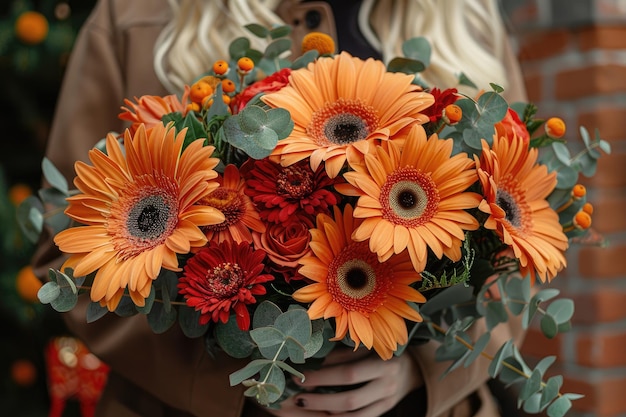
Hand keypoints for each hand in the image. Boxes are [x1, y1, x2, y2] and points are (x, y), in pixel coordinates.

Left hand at [261, 346, 422, 416]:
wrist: (412, 367)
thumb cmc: (384, 350)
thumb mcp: (369, 344)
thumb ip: (345, 350)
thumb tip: (313, 356)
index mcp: (384, 362)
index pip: (349, 371)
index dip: (323, 373)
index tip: (301, 371)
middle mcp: (387, 384)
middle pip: (349, 397)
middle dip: (320, 397)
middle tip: (298, 391)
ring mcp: (387, 401)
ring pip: (353, 413)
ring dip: (325, 410)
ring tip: (304, 403)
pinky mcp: (385, 410)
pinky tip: (322, 412)